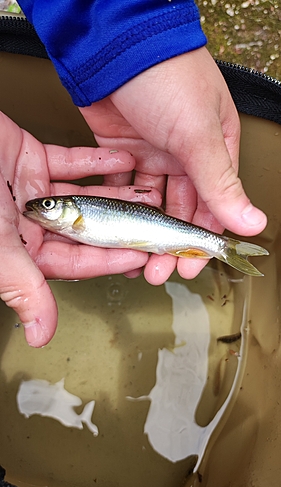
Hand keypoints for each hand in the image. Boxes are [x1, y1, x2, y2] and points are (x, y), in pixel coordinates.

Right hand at [0, 112, 160, 346]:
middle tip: (152, 225)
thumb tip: (40, 334)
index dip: (110, 259)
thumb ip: (23, 286)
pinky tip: (122, 161)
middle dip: (119, 227)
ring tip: (145, 194)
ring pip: (82, 197)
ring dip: (115, 195)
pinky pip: (69, 162)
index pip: (76, 261)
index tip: (140, 255)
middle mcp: (29, 222)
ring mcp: (32, 190)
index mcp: (22, 248)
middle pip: (84, 230)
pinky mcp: (30, 159)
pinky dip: (95, 162)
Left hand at [80, 47, 266, 283]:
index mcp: (214, 148)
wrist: (114, 46)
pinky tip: (117, 229)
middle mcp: (185, 154)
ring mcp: (152, 153)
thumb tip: (253, 222)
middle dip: (171, 243)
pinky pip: (124, 188)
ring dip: (145, 231)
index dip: (202, 238)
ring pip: (151, 203)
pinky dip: (121, 209)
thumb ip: (221, 183)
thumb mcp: (198, 133)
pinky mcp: (122, 151)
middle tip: (161, 271)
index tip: (192, 266)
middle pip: (181, 209)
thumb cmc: (166, 77)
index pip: (214, 203)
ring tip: (138, 259)